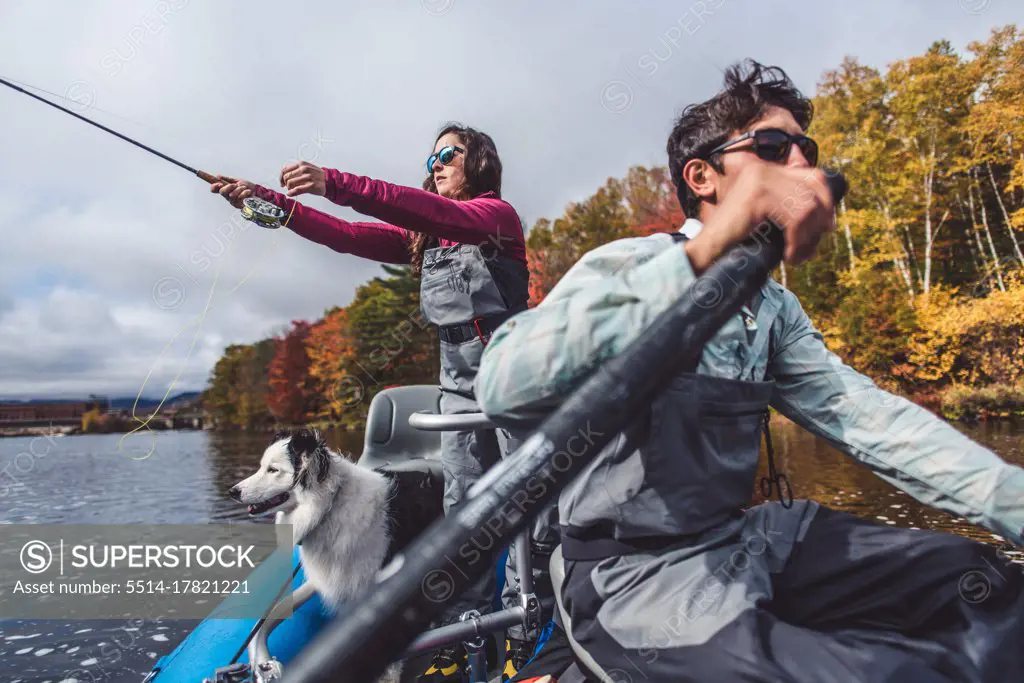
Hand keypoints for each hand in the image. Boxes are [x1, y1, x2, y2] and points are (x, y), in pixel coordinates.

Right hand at [209, 175, 254, 208]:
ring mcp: (233, 201)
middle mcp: (227, 196)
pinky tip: (248, 191)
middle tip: (234, 185)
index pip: (214, 189)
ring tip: (244, 187)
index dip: (214, 187)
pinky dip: (245, 192)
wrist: (257, 191)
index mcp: (225, 189)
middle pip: (222, 192)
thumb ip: (227, 179)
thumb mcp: (236, 180)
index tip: (218, 183)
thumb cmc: (246, 186)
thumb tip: (217, 176)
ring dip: (239, 189)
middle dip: (228, 187)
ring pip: (232, 195)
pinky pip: (240, 198)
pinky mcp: (240, 205)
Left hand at [280, 161, 325, 196]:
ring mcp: (307, 178)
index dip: (281, 177)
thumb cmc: (317, 175)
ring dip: (289, 188)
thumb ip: (296, 169)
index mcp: (301, 164)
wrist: (329, 180)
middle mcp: (303, 169)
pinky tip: (290, 194)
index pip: (285, 169)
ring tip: (292, 190)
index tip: (281, 182)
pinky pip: (296, 190)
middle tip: (287, 187)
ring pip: (290, 183)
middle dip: (285, 183)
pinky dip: (291, 193)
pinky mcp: (310, 186)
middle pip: (286, 177)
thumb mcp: (306, 167)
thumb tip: (285, 175)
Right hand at [686, 164, 835, 272]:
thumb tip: (831, 202)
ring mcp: (758, 178)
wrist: (706, 255)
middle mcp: (761, 168)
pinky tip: (788, 255)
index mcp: (764, 169)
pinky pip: (794, 218)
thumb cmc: (738, 242)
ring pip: (807, 206)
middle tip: (811, 247)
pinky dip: (797, 241)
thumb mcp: (770, 221)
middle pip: (815, 188)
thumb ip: (792, 207)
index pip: (813, 175)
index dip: (826, 201)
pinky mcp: (757, 195)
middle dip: (820, 221)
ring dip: (808, 237)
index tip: (826, 227)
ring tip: (796, 255)